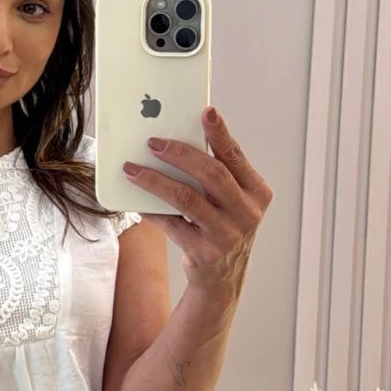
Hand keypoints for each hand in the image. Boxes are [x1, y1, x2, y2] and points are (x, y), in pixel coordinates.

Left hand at [122, 107, 272, 299]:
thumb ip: (214, 177)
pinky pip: (171, 224)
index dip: (220, 133)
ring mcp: (227, 235)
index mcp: (257, 193)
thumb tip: (176, 143)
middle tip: (153, 142)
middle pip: (211, 174)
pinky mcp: (205, 252)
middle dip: (179, 153)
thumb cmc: (223, 229)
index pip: (236, 156)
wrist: (222, 279)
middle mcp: (247, 213)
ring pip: (186, 198)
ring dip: (155, 180)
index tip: (207, 111)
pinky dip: (152, 210)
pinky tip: (137, 201)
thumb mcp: (230, 203)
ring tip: (133, 169)